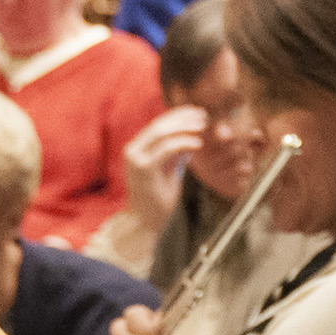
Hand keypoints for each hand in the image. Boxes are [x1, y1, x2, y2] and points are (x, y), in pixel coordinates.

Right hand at [120, 108, 208, 229]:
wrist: (145, 222)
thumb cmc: (158, 198)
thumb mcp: (170, 169)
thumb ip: (177, 152)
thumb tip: (192, 135)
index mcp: (137, 148)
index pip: (158, 124)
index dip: (178, 116)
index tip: (198, 113)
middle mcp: (133, 150)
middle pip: (159, 124)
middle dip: (183, 118)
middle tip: (203, 115)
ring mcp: (136, 158)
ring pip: (161, 133)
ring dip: (185, 127)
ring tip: (203, 126)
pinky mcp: (143, 168)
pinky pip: (166, 148)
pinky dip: (183, 142)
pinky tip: (198, 143)